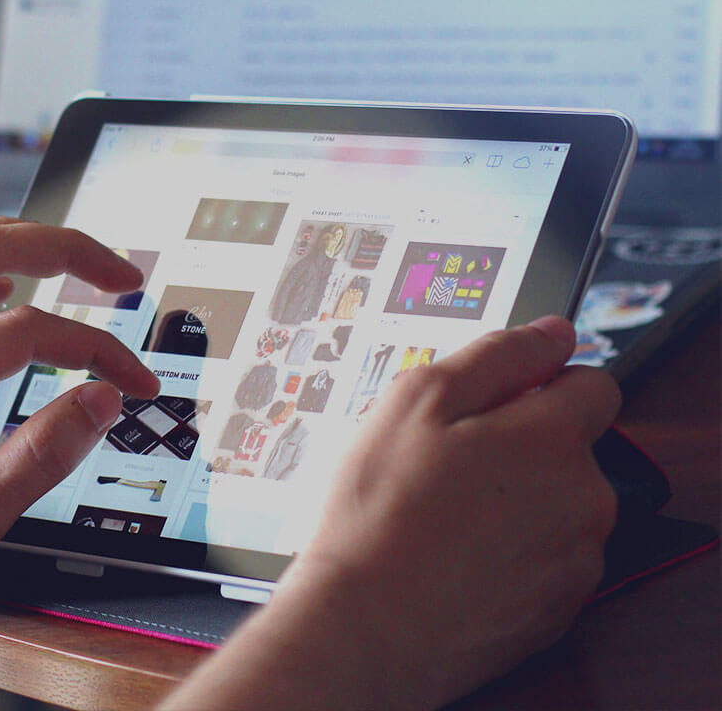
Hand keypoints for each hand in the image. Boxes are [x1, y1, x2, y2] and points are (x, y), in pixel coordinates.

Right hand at [164, 317, 619, 709]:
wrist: (367, 625)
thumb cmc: (380, 513)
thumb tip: (551, 333)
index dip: (538, 381)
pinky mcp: (558, 609)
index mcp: (553, 438)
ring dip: (515, 499)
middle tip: (444, 460)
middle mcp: (585, 498)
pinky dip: (510, 552)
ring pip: (558, 505)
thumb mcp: (414, 401)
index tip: (491, 400)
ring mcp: (576, 559)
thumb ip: (495, 356)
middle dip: (519, 444)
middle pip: (571, 447)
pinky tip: (454, 553)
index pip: (591, 382)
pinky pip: (545, 559)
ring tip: (441, 511)